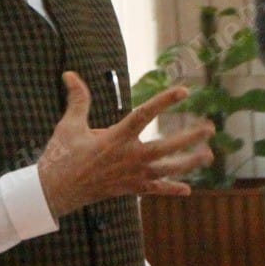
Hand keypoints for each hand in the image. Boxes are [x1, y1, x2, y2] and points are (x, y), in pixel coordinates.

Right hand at [38, 71, 213, 217]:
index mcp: (115, 138)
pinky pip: (154, 190)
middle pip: (166, 147)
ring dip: (189, 163)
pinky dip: (170, 190)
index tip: (184, 91)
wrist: (55, 192)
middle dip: (189, 138)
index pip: (144, 114)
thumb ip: (77, 99)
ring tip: (208, 155)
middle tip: (210, 129)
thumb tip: (69, 73)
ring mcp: (131, 175)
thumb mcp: (69, 125)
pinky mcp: (129, 189)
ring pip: (167, 170)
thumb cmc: (61, 156)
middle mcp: (128, 157)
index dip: (164, 101)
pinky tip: (186, 190)